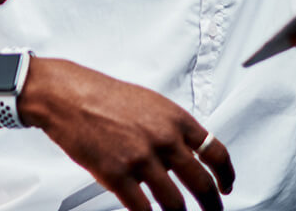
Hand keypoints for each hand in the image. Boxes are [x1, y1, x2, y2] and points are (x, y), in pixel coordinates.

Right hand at [19, 58, 234, 210]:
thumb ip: (170, 127)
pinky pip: (143, 210)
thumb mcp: (149, 102)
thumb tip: (184, 152)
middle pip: (202, 183)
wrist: (69, 96)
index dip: (226, 174)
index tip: (226, 185)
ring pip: (175, 203)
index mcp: (175, 118)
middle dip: (211, 204)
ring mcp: (142, 159)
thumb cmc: (103, 95)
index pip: (215, 152)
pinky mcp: (118, 175)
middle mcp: (164, 139)